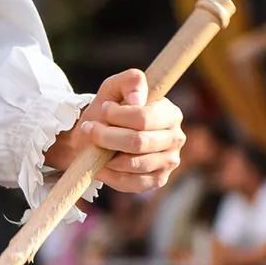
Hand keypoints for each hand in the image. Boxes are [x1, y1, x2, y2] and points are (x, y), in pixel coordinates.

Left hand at [46, 69, 184, 192]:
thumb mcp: (114, 87)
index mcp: (170, 112)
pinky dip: (111, 174)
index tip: (103, 109)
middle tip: (89, 129)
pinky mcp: (158, 180)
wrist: (98, 136)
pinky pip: (132, 183)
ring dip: (107, 155)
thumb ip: (130, 81)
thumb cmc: (109, 109)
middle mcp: (176, 138)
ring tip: (95, 144)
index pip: (144, 118)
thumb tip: (138, 99)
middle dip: (107, 136)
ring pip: (135, 164)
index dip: (117, 115)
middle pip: (139, 142)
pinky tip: (101, 163)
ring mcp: (169, 162)